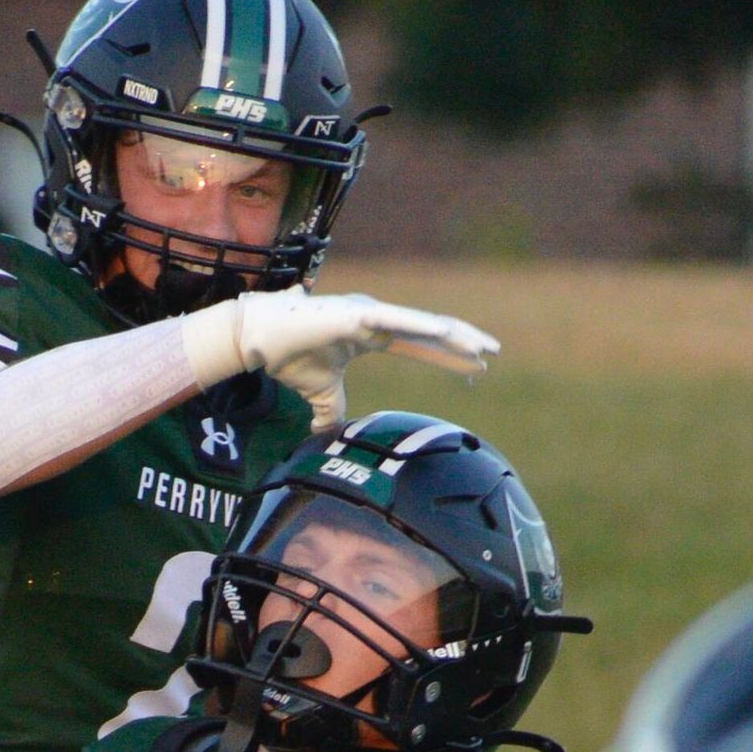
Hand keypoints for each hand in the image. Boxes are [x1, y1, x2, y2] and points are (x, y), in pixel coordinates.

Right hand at [233, 288, 499, 414]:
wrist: (259, 340)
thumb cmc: (289, 357)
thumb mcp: (320, 394)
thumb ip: (330, 413)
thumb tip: (328, 439)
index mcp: (372, 334)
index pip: (421, 345)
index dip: (448, 355)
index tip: (476, 368)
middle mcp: (376, 318)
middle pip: (430, 332)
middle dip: (463, 343)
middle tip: (493, 354)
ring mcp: (370, 313)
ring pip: (422, 325)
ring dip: (454, 336)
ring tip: (482, 347)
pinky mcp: (358, 314)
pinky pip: (398, 321)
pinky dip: (423, 328)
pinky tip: (447, 333)